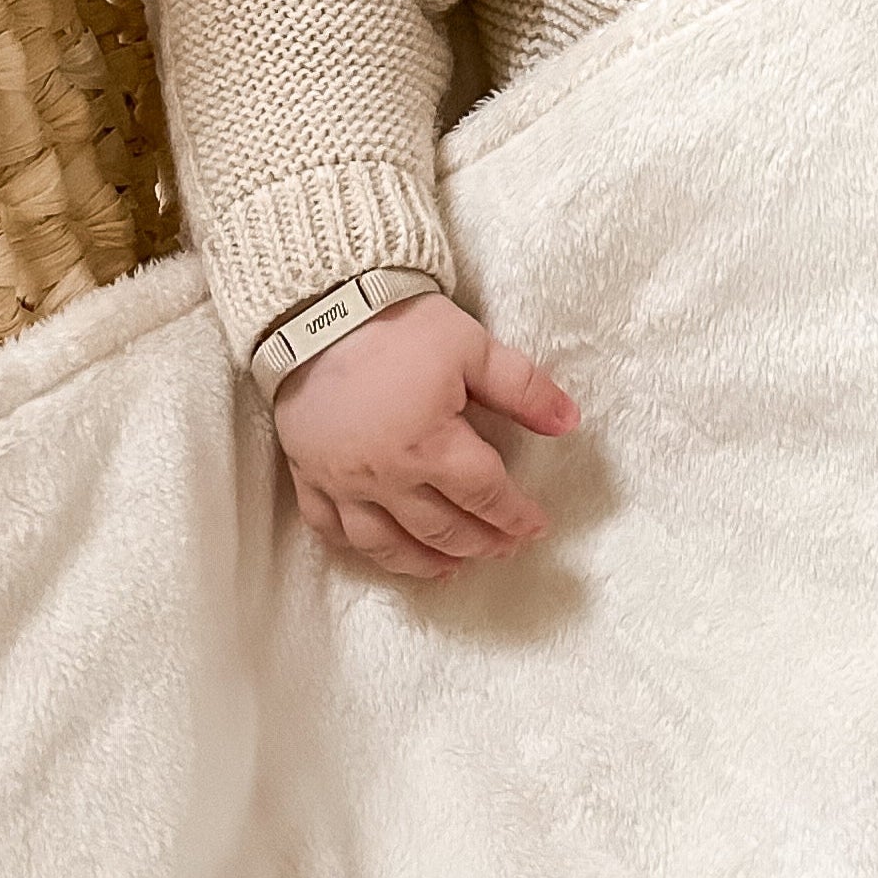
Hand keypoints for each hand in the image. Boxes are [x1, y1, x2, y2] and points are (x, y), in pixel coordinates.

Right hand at [273, 290, 579, 582]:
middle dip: (479, 543)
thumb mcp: (472, 347)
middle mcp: (387, 478)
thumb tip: (570, 422)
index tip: (537, 527)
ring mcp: (343, 483)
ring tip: (450, 569)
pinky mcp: (307, 475)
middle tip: (503, 549)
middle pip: (440, 528)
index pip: (485, 495)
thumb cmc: (399, 326)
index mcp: (431, 447)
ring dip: (423, 562)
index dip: (516, 515)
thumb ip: (523, 388)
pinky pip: (330, 529)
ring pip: (386, 544)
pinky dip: (358, 549)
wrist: (317, 309)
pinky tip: (378, 552)